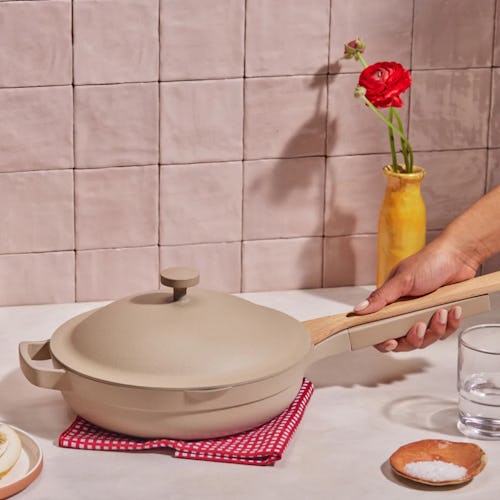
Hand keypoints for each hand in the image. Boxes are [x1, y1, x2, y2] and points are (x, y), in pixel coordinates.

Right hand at [353, 239, 477, 351]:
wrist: (459, 256)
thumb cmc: (429, 261)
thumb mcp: (402, 280)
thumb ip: (381, 297)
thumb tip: (358, 310)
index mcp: (391, 303)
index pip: (381, 329)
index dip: (384, 341)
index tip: (392, 341)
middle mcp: (406, 311)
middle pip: (405, 341)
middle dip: (415, 338)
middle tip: (420, 325)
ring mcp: (424, 315)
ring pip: (426, 339)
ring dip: (436, 328)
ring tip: (441, 311)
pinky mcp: (441, 317)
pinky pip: (445, 332)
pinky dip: (451, 324)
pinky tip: (452, 310)